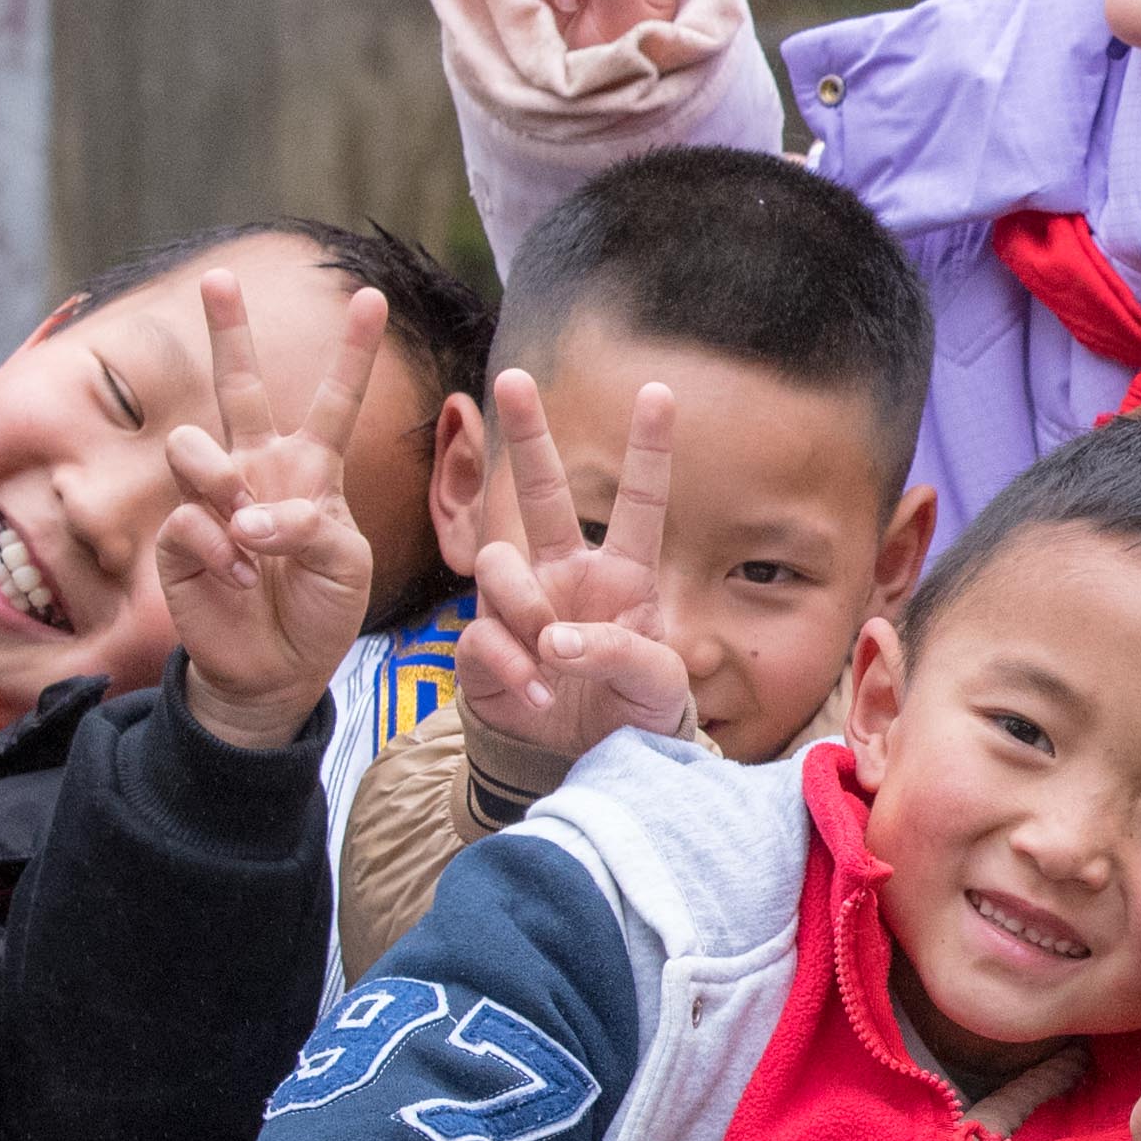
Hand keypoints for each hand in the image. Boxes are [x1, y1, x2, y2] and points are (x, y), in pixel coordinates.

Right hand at [141, 261, 387, 752]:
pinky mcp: (180, 537)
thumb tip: (241, 513)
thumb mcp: (346, 562)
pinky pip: (193, 519)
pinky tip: (240, 576)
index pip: (334, 398)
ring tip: (246, 529)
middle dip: (227, 331)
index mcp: (311, 466)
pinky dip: (222, 549)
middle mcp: (257, 468)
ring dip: (221, 483)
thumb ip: (308, 525)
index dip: (353, 350)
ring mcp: (213, 500)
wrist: (278, 669)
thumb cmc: (321, 607)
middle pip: (238, 386)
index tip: (371, 296)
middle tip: (218, 277)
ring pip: (195, 448)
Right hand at [450, 370, 695, 801]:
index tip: (658, 391)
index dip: (648, 449)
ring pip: (498, 562)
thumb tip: (557, 639)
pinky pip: (481, 634)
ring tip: (550, 657)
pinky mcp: (484, 646)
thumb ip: (623, 653)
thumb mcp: (658, 686)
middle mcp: (567, 574)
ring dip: (522, 604)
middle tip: (514, 379)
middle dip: (527, 435)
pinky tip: (537, 693)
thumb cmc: (633, 712)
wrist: (584, 762)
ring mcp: (521, 606)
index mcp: (625, 574)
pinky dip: (509, 664)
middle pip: (542, 491)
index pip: (639, 501)